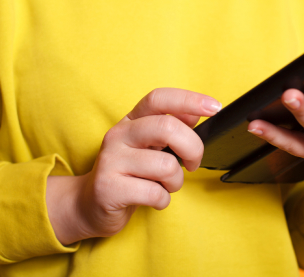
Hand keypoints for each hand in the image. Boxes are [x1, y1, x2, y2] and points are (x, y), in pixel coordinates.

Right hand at [46, 88, 221, 244]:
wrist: (89, 205)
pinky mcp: (109, 188)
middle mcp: (118, 135)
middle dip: (192, 148)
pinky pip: (154, 193)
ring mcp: (111, 161)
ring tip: (165, 185)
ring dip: (176, 181)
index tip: (214, 107)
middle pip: (167, 127)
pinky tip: (153, 198)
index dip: (189, 100)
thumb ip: (170, 128)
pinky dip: (163, 200)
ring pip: (166, 166)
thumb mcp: (148, 146)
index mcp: (131, 120)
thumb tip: (194, 113)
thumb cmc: (127, 172)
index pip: (159, 98)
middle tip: (193, 163)